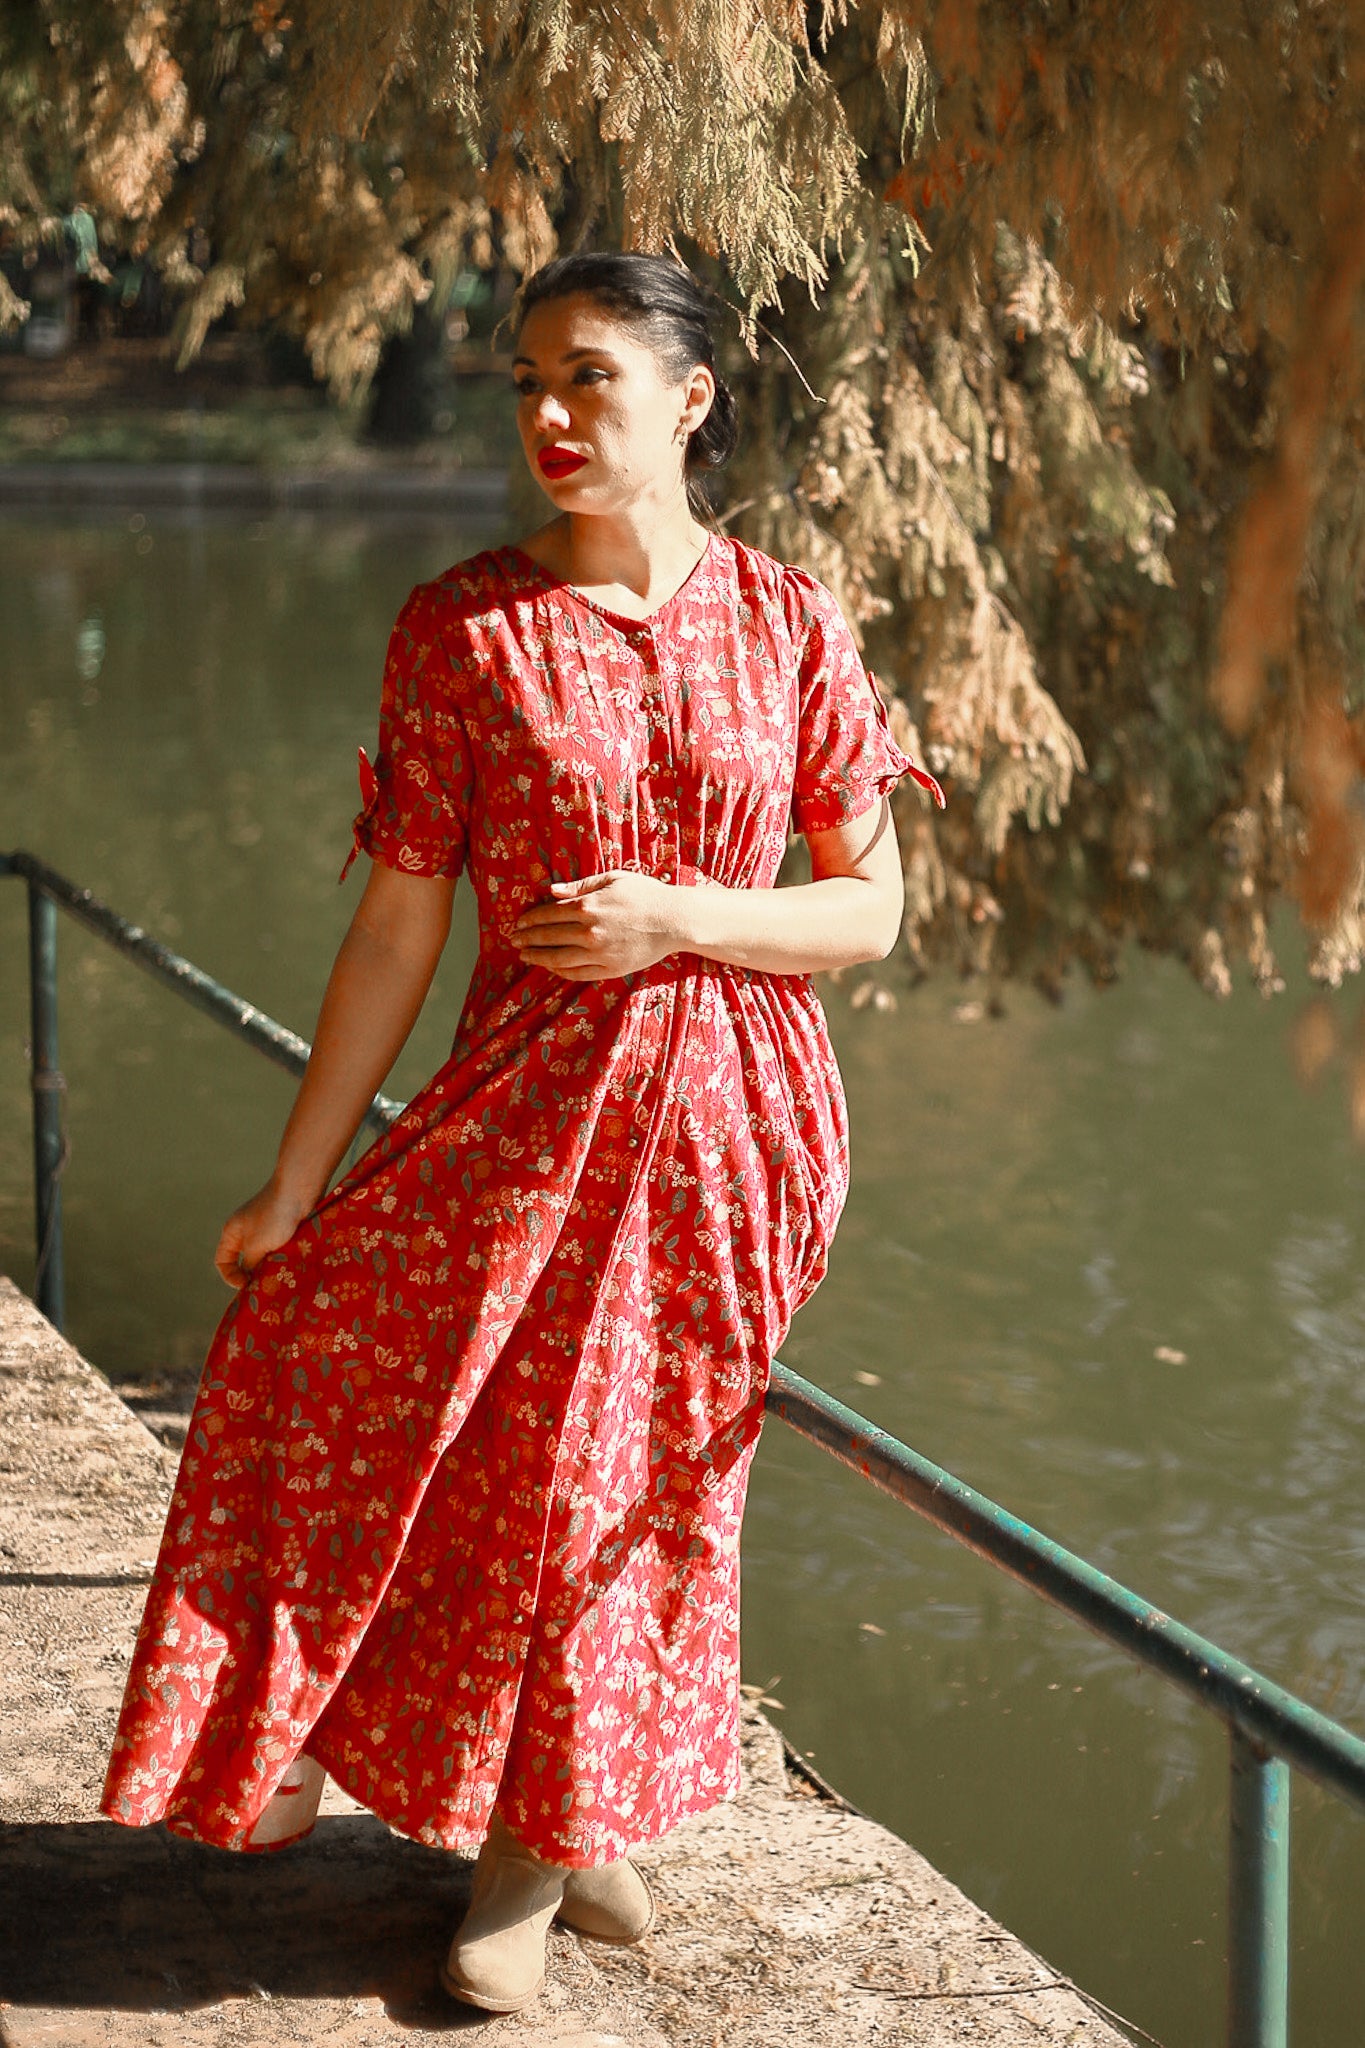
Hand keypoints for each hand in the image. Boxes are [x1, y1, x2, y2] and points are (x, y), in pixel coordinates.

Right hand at [214, 1178, 316, 1288]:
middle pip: (246, 1262)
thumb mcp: (256, 1245)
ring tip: (280, 1278)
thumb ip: (250, 1264)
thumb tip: (251, 1279)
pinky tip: (292, 1268)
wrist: (300, 1190)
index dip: (230, 1276)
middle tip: (264, 1286)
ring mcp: (267, 1231)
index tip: (245, 1284)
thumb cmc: (274, 1216)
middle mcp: (247, 1232)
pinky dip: (285, 1260)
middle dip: (254, 1275)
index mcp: (233, 1233)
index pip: (223, 1261)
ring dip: (272, 1268)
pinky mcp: (285, 1231)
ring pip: (266, 1258)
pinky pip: (281, 1251)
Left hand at [512, 870, 687, 980]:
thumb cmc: (645, 895)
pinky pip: (576, 973)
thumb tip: (551, 891)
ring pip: (558, 958)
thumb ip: (580, 886)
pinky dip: (559, 971)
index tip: (518, 922)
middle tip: (513, 940)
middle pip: (548, 937)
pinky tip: (549, 966)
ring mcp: (599, 953)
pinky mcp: (609, 969)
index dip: (529, 919)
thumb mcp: (612, 880)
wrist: (674, 920)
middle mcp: (590, 931)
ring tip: (524, 955)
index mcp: (588, 906)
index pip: (549, 914)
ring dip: (537, 957)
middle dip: (527, 938)